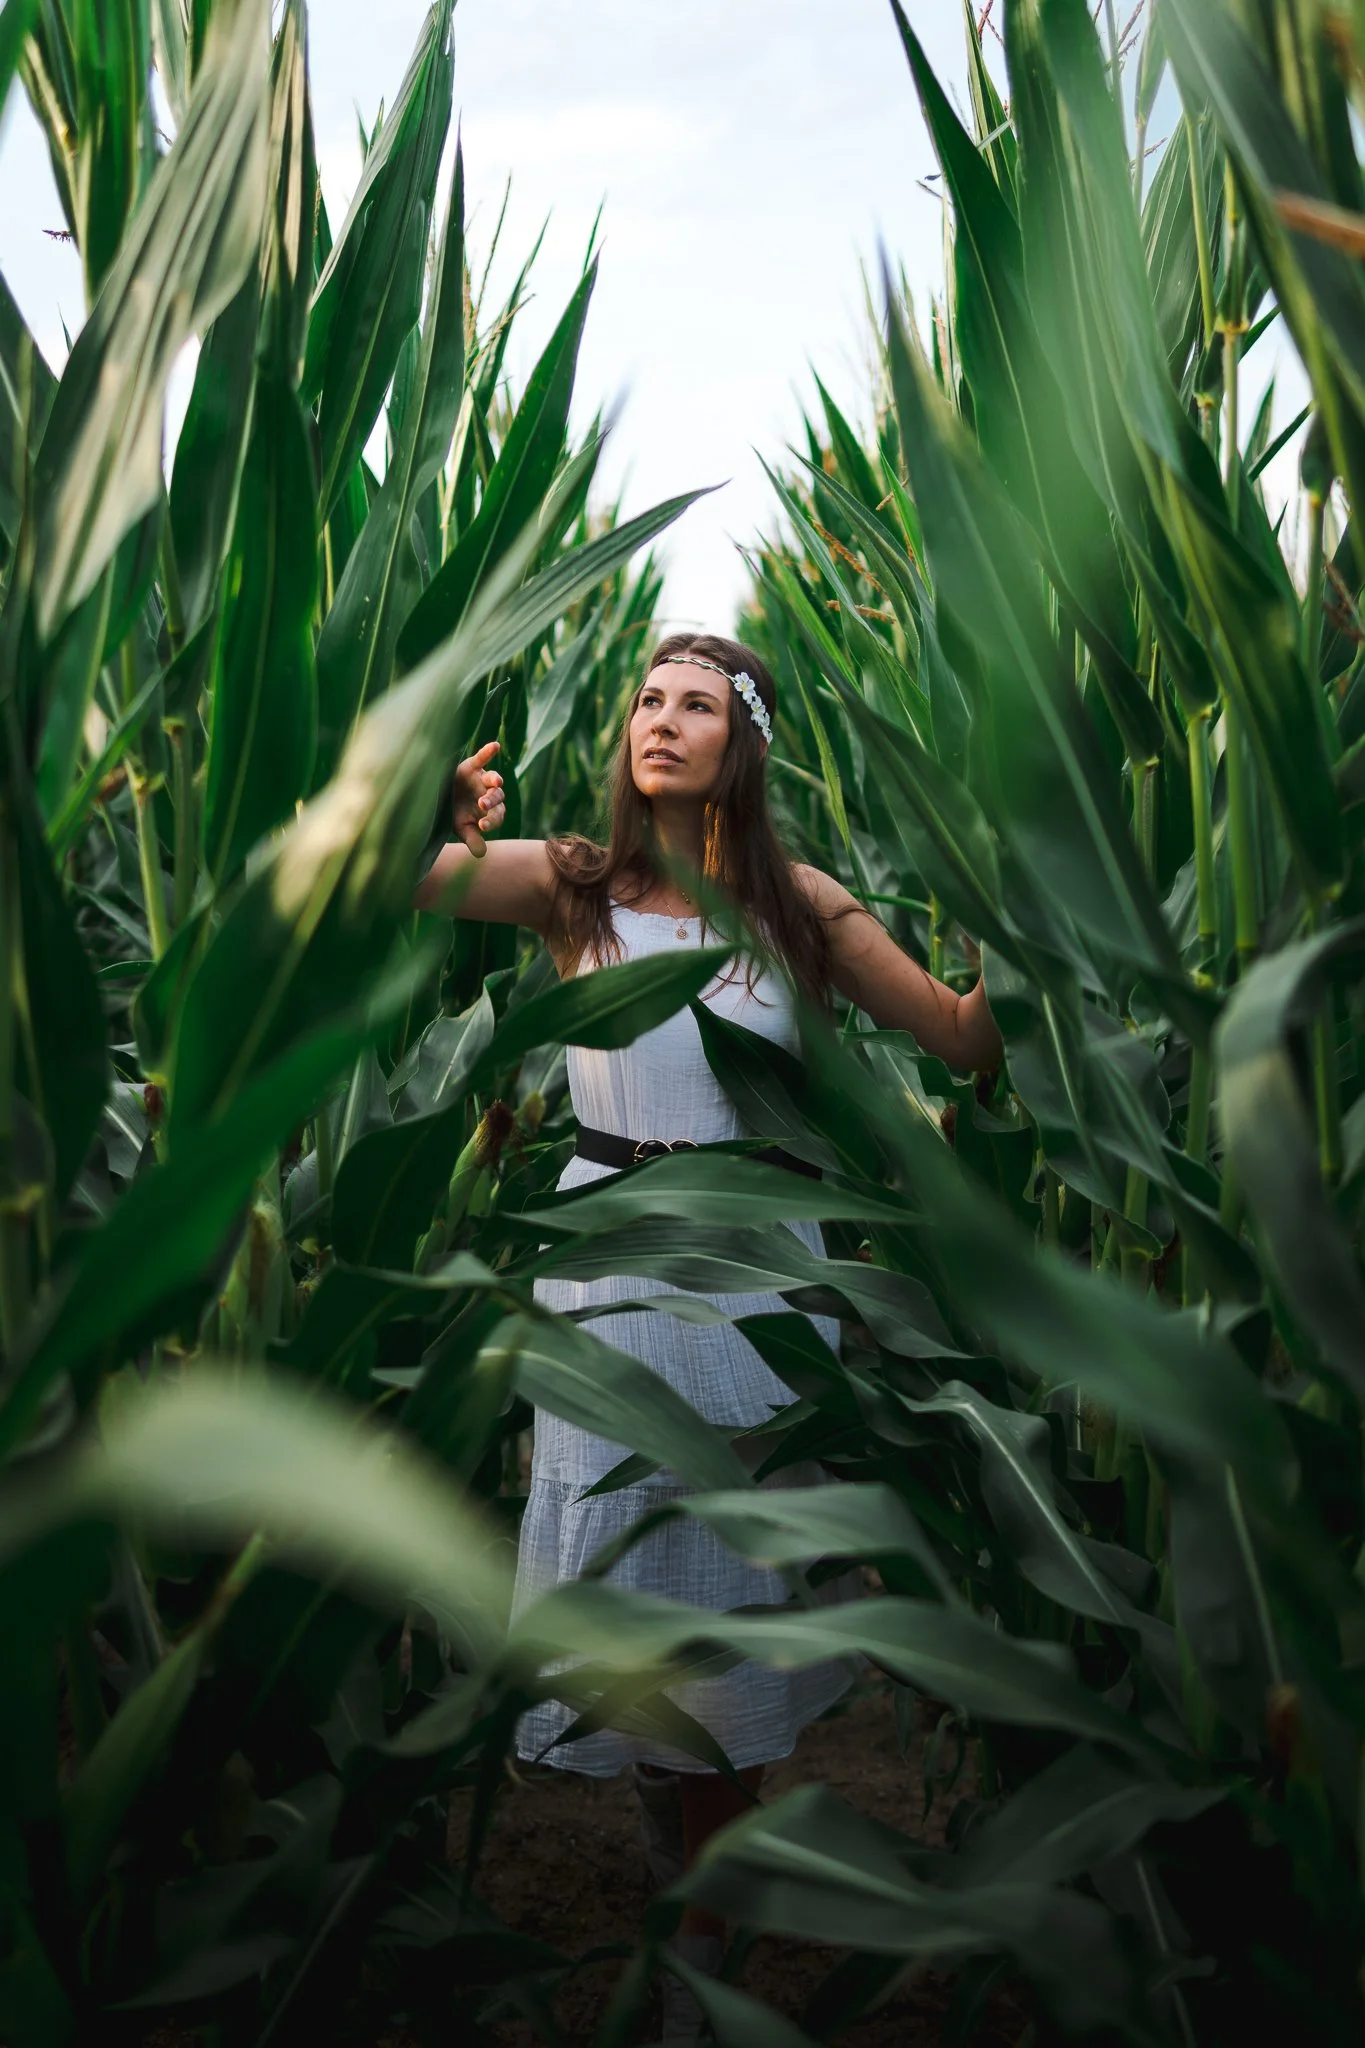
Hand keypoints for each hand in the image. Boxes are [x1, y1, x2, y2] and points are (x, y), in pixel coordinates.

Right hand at [450, 740, 505, 858]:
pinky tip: (495, 745)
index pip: (496, 817)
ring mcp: (482, 779)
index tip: (481, 827)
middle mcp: (490, 794)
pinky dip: (489, 751)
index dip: (491, 822)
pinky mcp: (473, 766)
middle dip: (490, 801)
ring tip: (495, 782)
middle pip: (497, 798)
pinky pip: (483, 758)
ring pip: (493, 779)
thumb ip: (472, 840)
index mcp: (490, 812)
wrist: (441, 796)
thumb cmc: (454, 813)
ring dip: (494, 780)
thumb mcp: (461, 828)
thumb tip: (481, 855)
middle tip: (482, 805)